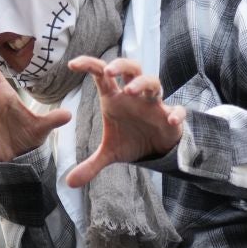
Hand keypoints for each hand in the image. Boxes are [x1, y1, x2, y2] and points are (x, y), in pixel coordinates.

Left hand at [62, 56, 185, 188]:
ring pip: (153, 83)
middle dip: (121, 65)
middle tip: (108, 71)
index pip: (102, 76)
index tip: (72, 64)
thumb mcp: (109, 154)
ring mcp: (154, 105)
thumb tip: (70, 183)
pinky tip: (171, 120)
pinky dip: (176, 113)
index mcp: (116, 99)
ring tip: (129, 91)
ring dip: (142, 84)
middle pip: (131, 68)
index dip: (89, 65)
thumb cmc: (131, 141)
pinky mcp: (170, 118)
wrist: (155, 151)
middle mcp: (135, 97)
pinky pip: (177, 110)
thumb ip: (90, 165)